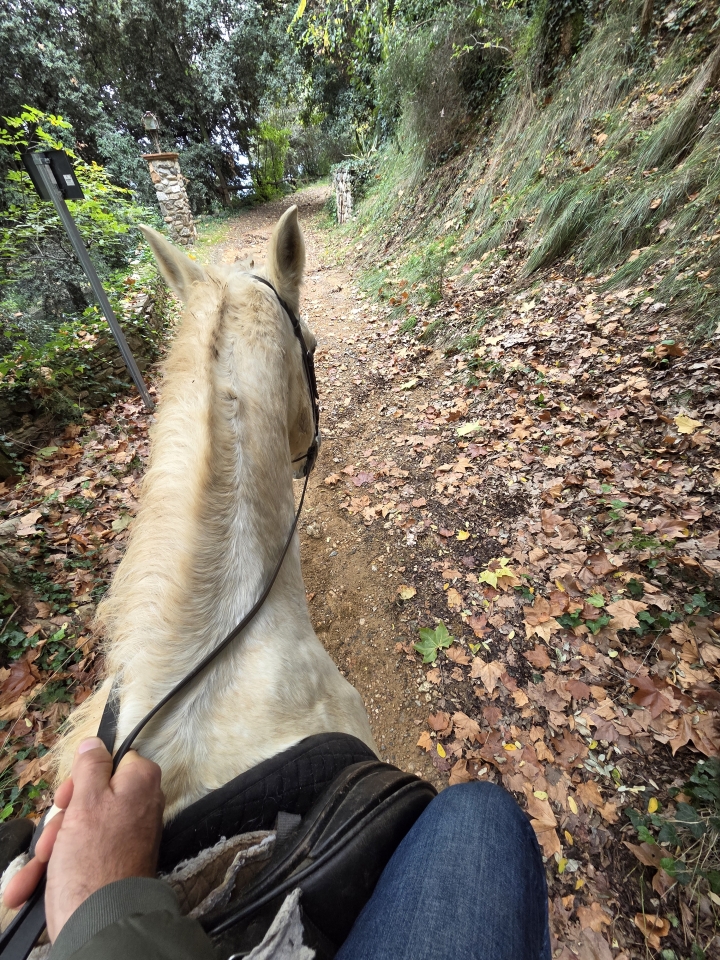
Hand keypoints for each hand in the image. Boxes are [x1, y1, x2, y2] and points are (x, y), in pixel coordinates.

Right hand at [3, 737, 164, 941]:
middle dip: (61, 820)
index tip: (66, 798)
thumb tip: (95, 742)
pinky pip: (81, 855)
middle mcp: (140, 806)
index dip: (82, 778)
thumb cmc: (93, 858)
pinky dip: (56, 868)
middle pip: (90, 798)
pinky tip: (30, 886)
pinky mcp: (113, 863)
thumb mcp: (86, 801)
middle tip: (53, 840)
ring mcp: (127, 837)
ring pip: (79, 829)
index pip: (110, 761)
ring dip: (52, 849)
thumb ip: (91, 766)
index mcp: (140, 782)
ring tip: (42, 868)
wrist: (99, 924)